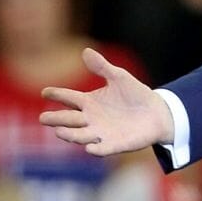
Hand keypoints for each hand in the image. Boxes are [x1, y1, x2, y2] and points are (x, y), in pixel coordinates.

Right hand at [39, 48, 174, 155]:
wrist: (157, 113)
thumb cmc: (135, 94)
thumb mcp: (119, 77)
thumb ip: (102, 67)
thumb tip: (86, 51)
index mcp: (88, 102)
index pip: (68, 97)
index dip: (57, 95)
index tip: (45, 92)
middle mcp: (90, 119)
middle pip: (68, 119)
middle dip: (56, 119)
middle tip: (44, 118)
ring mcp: (101, 133)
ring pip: (80, 136)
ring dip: (70, 135)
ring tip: (59, 131)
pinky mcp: (115, 145)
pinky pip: (103, 149)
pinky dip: (97, 149)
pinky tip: (90, 148)